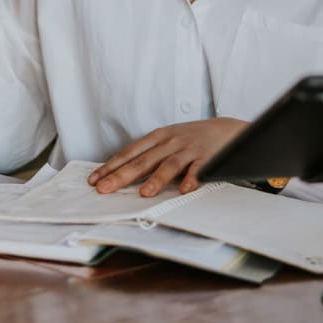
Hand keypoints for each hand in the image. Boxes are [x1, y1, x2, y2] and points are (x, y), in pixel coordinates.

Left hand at [88, 118, 248, 196]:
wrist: (228, 130)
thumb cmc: (192, 138)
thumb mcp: (168, 139)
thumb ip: (148, 154)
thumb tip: (121, 173)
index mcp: (157, 137)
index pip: (129, 153)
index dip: (111, 166)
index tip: (95, 179)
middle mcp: (171, 142)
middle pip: (143, 160)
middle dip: (122, 175)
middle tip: (105, 188)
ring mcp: (189, 149)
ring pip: (170, 164)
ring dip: (157, 179)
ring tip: (144, 193)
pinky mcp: (208, 157)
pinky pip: (199, 169)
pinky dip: (192, 179)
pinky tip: (184, 189)